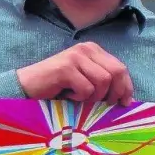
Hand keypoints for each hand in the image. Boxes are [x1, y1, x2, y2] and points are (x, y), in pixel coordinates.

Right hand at [16, 42, 133, 105]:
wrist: (27, 86)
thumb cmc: (59, 87)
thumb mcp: (86, 80)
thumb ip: (104, 82)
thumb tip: (127, 98)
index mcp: (94, 50)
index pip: (121, 68)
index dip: (126, 87)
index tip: (125, 103)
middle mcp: (86, 49)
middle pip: (116, 72)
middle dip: (114, 93)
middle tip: (104, 105)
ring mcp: (75, 57)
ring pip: (103, 82)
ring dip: (94, 97)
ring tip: (79, 98)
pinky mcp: (66, 68)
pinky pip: (86, 89)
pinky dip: (79, 98)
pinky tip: (68, 96)